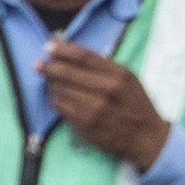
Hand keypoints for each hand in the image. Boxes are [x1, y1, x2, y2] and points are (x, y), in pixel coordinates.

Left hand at [39, 39, 169, 166]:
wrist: (146, 137)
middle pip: (68, 73)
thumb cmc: (136, 104)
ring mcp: (94, 109)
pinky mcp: (85, 125)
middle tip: (38, 64)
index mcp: (118, 75)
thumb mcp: (128, 79)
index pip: (84, 57)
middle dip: (49, 67)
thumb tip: (72, 53)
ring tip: (50, 82)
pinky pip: (61, 108)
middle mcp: (106, 90)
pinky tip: (56, 97)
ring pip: (61, 91)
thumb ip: (104, 66)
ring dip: (51, 84)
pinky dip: (55, 100)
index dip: (63, 50)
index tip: (48, 47)